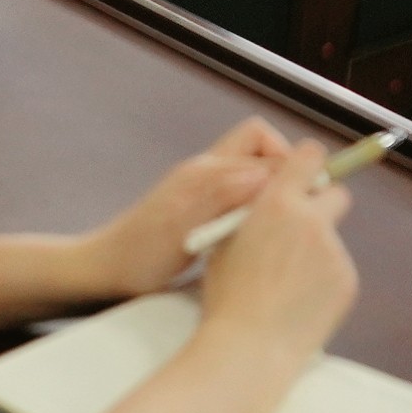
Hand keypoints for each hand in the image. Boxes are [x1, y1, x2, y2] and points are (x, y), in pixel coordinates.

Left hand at [78, 119, 311, 299]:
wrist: (104, 273)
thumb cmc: (140, 257)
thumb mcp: (183, 230)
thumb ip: (223, 198)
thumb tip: (266, 174)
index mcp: (205, 170)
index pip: (261, 139)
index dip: (288, 159)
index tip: (307, 190)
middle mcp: (206, 171)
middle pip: (260, 148)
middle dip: (284, 169)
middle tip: (298, 205)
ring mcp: (202, 188)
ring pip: (252, 172)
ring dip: (271, 190)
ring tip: (282, 223)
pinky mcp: (200, 208)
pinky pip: (240, 193)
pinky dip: (256, 206)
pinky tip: (257, 237)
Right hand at [193, 150, 359, 358]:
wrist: (250, 347)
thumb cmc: (227, 295)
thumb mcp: (225, 240)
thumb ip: (253, 213)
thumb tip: (268, 201)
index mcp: (278, 203)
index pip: (310, 156)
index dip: (308, 165)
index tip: (303, 176)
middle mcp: (313, 220)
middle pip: (336, 192)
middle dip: (322, 205)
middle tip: (301, 230)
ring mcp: (335, 251)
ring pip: (333, 237)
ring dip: (317, 248)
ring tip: (290, 283)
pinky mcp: (348, 281)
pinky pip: (338, 269)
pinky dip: (324, 279)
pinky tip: (301, 302)